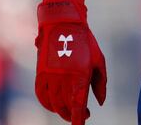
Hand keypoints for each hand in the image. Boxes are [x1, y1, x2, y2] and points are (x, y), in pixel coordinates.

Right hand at [35, 1, 106, 123]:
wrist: (63, 24)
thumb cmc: (85, 42)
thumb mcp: (99, 60)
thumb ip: (100, 83)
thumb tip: (99, 102)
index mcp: (80, 76)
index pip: (77, 104)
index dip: (78, 118)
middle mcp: (63, 79)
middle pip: (66, 106)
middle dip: (73, 114)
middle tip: (83, 114)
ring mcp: (50, 77)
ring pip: (54, 103)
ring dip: (62, 111)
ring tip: (70, 111)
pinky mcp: (40, 74)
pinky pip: (41, 95)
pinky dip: (47, 104)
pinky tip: (54, 106)